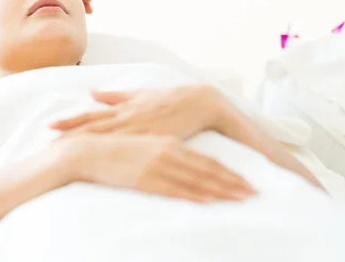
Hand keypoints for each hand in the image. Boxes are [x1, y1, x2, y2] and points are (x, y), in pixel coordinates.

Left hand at [51, 85, 223, 138]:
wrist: (199, 102)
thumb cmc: (168, 98)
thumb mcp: (138, 94)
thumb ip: (114, 95)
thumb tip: (91, 91)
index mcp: (122, 108)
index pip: (90, 116)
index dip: (70, 122)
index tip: (50, 127)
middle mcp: (126, 117)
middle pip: (93, 128)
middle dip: (71, 136)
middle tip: (48, 145)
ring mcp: (139, 129)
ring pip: (108, 139)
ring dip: (87, 145)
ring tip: (69, 154)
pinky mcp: (153, 139)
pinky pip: (132, 149)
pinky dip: (116, 155)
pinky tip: (104, 162)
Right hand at [70, 134, 255, 202]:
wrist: (89, 151)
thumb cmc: (116, 147)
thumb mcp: (145, 143)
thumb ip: (165, 150)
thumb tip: (183, 161)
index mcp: (169, 143)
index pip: (207, 160)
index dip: (229, 172)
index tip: (247, 181)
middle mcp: (169, 152)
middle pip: (208, 170)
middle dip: (233, 182)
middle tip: (255, 192)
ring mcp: (158, 166)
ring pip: (197, 180)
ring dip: (221, 190)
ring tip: (241, 199)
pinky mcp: (146, 179)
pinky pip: (176, 189)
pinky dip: (195, 195)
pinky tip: (210, 201)